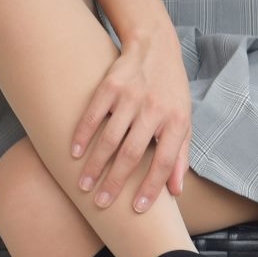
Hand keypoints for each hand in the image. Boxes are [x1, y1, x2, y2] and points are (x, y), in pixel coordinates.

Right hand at [69, 28, 191, 212]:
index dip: (151, 187)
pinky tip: (73, 153)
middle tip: (101, 203)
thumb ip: (180, 156)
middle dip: (116, 182)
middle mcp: (155, 109)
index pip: (164, 162)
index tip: (137, 209)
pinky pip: (94, 114)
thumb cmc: (171, 92)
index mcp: (177, 121)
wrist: (156, 47)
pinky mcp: (112, 85)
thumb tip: (176, 192)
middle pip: (133, 153)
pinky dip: (82, 135)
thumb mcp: (184, 121)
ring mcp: (132, 96)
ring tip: (83, 184)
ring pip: (111, 137)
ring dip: (95, 164)